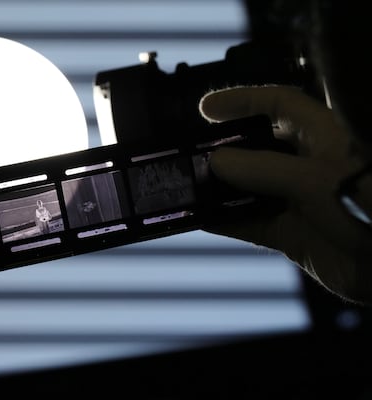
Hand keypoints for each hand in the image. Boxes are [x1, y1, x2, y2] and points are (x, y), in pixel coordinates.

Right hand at [199, 85, 371, 304]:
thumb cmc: (368, 204)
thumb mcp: (316, 180)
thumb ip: (264, 169)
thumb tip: (216, 162)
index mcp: (325, 137)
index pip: (280, 104)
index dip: (244, 100)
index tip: (206, 107)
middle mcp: (309, 165)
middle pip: (258, 146)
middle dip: (224, 147)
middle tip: (189, 151)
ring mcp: (299, 201)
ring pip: (250, 187)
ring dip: (220, 188)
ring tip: (187, 185)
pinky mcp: (294, 234)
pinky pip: (250, 223)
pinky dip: (226, 221)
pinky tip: (200, 218)